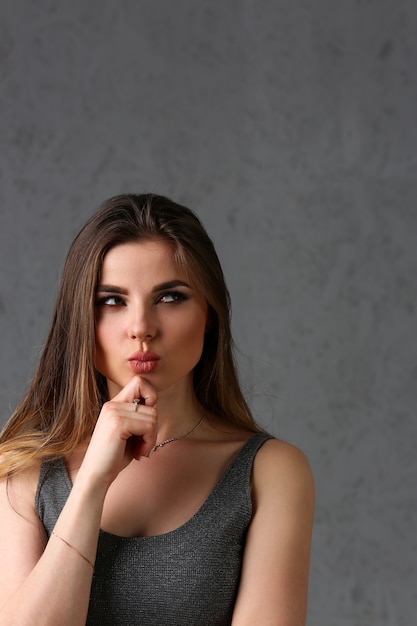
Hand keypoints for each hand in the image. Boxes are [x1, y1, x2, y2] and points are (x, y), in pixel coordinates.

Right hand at [76, 376, 157, 490]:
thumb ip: (139, 417)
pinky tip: (139, 453)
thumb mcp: (128, 432)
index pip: (139, 382)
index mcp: (114, 404)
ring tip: (140, 449)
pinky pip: (149, 426)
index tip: (147, 420)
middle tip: (144, 443)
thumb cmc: (114, 457)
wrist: (96, 476)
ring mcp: (114, 412)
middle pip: (151, 403)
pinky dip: (149, 442)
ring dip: (152, 437)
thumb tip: (154, 406)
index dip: (151, 397)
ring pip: (153, 416)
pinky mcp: (118, 424)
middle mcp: (112, 404)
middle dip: (153, 426)